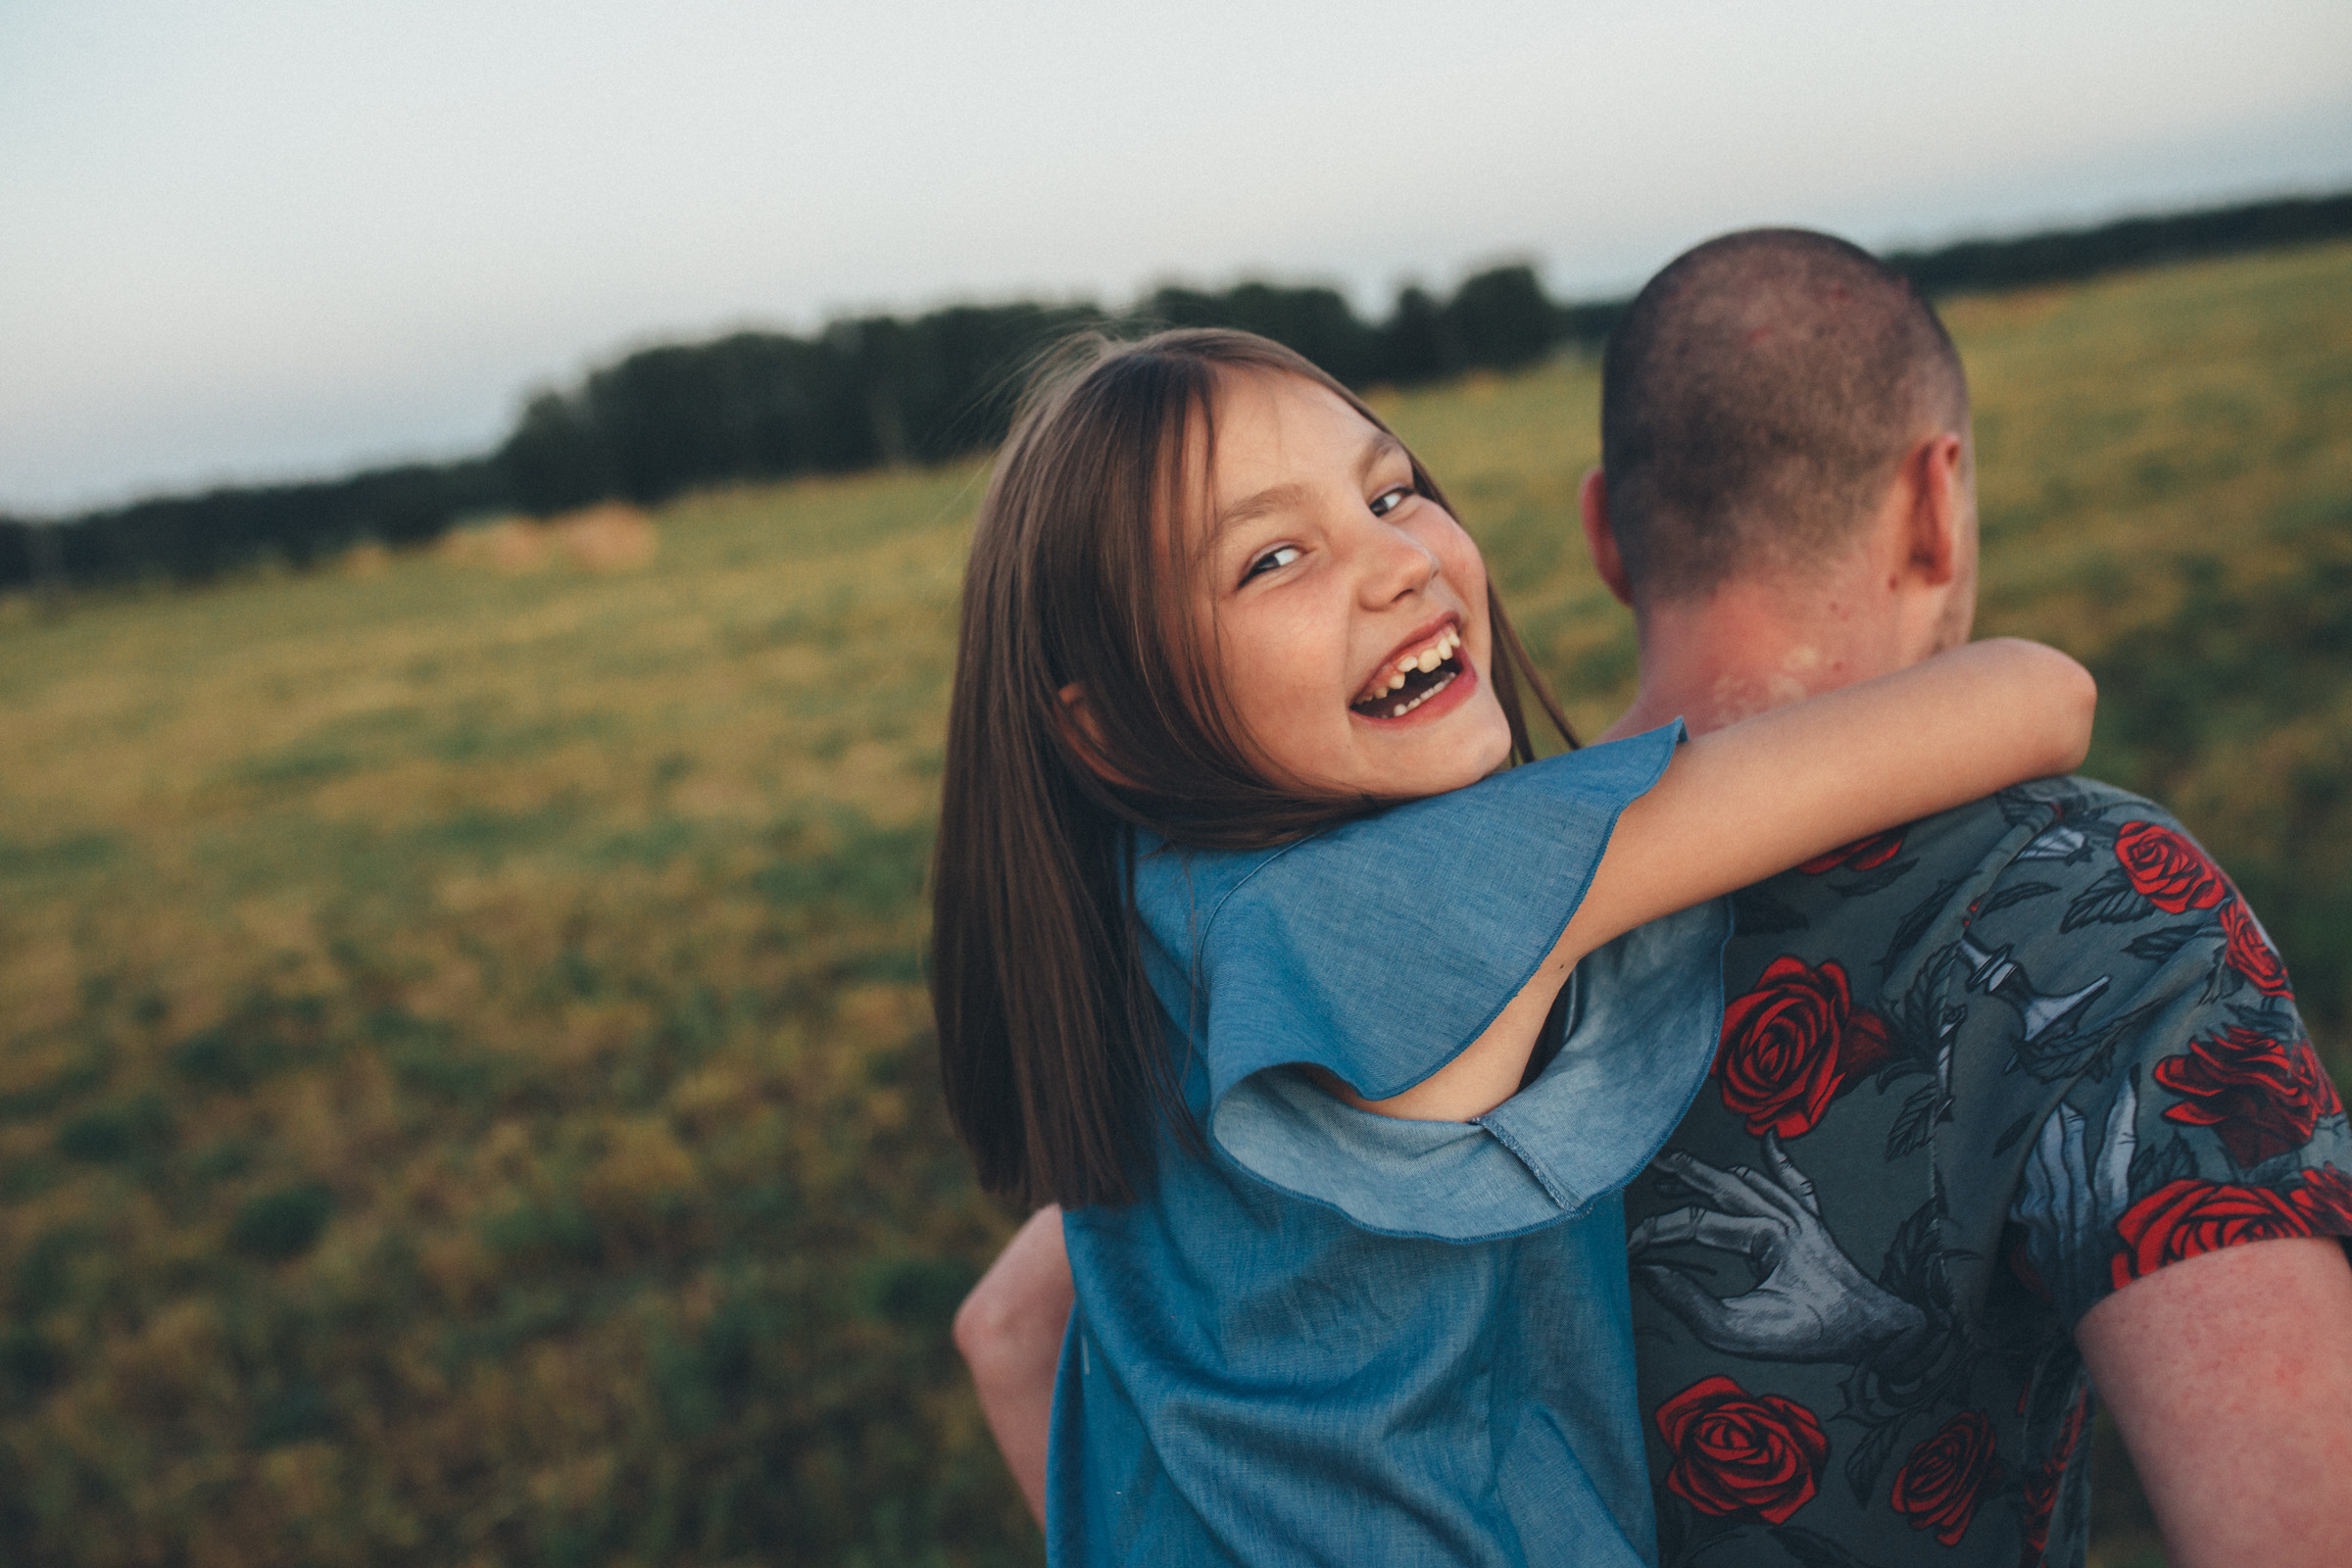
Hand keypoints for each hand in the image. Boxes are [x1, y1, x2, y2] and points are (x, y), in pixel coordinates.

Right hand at [1630, 1135, 1924, 1365]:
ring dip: (1711, 1173)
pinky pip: (1795, 1182)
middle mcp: (1784, 1214)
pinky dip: (1779, 1159)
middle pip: (1719, 1185)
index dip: (1656, 1234)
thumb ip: (1689, 1303)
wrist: (1876, 1333)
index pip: (1696, 1224)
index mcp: (1766, 1235)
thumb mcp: (1740, 1331)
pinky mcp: (1815, 1224)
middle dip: (1680, 1172)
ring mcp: (1802, 1214)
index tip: (1629, 1252)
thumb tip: (1650, 1273)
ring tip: (1677, 1169)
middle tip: (1646, 1162)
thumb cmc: (1809, 1335)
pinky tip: (1769, 1138)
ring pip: (1749, 1179)